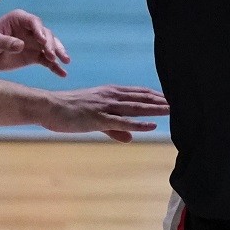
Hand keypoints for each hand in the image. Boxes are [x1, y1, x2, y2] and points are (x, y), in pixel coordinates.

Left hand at [0, 9, 70, 76]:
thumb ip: (5, 42)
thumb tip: (20, 45)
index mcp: (18, 20)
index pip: (34, 22)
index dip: (40, 30)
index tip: (43, 41)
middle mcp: (28, 30)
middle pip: (45, 34)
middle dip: (50, 44)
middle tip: (52, 55)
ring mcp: (32, 43)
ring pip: (49, 46)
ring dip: (57, 52)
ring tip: (65, 61)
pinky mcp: (32, 56)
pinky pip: (46, 60)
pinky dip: (54, 66)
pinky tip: (63, 73)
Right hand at [41, 85, 169, 141]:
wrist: (48, 107)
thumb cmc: (69, 112)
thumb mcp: (95, 120)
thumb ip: (114, 128)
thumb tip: (130, 137)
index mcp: (109, 93)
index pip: (138, 93)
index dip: (155, 96)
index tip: (172, 99)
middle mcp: (110, 96)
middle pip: (141, 98)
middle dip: (161, 100)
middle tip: (180, 102)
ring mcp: (104, 106)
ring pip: (135, 108)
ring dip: (154, 108)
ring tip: (172, 110)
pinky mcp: (97, 118)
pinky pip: (121, 121)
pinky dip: (137, 123)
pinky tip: (151, 125)